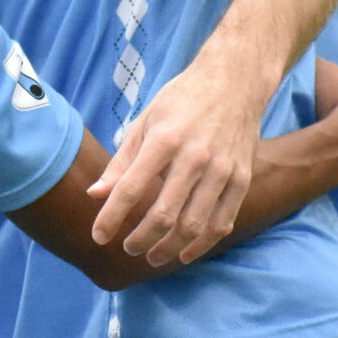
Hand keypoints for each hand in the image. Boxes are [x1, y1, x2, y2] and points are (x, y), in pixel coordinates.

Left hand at [88, 55, 263, 265]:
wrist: (235, 81)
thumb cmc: (182, 100)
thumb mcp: (145, 121)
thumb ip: (121, 161)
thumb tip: (95, 194)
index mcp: (164, 140)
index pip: (130, 188)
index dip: (111, 217)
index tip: (98, 236)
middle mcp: (194, 157)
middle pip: (163, 214)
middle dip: (140, 239)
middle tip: (128, 249)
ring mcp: (222, 169)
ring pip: (193, 225)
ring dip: (169, 248)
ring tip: (152, 256)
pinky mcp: (242, 178)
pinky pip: (222, 221)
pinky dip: (202, 244)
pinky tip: (185, 253)